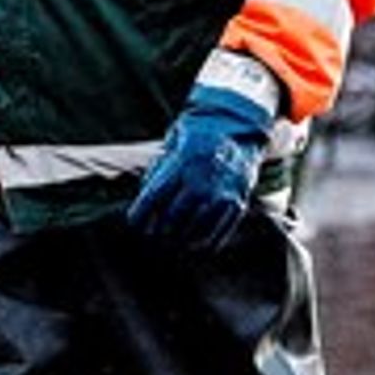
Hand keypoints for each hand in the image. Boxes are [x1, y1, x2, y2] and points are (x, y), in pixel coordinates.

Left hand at [127, 83, 275, 249]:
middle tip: (153, 237)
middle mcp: (201, 181)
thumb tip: (143, 201)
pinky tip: (196, 247)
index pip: (153, 198)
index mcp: (181, 163)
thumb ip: (157, 171)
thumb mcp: (172, 145)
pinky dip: (206, 243)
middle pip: (172, 218)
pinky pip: (220, 232)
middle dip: (159, 231)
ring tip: (172, 244)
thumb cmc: (196, 137)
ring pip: (195, 229)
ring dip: (180, 241)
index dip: (140, 215)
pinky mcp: (238, 201)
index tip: (135, 223)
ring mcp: (222, 193)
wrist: (239, 127)